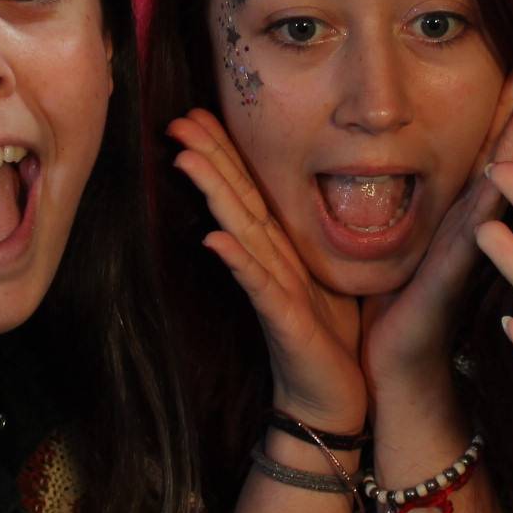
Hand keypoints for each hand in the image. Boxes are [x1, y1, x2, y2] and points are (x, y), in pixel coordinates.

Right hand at [170, 109, 365, 430]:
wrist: (334, 400)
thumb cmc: (330, 338)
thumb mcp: (325, 274)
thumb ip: (306, 238)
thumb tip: (302, 197)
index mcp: (280, 250)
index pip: (248, 191)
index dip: (225, 152)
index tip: (199, 112)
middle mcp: (269, 264)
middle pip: (235, 202)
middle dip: (209, 159)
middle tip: (178, 119)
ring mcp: (272, 291)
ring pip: (240, 233)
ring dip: (214, 195)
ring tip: (187, 158)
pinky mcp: (284, 321)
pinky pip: (259, 287)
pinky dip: (238, 263)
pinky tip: (215, 240)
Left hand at [361, 76, 512, 390]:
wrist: (390, 371)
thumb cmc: (394, 314)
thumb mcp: (400, 251)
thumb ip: (409, 215)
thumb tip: (396, 171)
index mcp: (452, 225)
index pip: (480, 164)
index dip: (496, 123)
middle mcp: (466, 235)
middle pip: (496, 169)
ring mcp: (463, 256)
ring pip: (493, 194)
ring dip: (512, 152)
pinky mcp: (447, 281)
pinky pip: (470, 238)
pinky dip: (488, 207)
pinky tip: (500, 180)